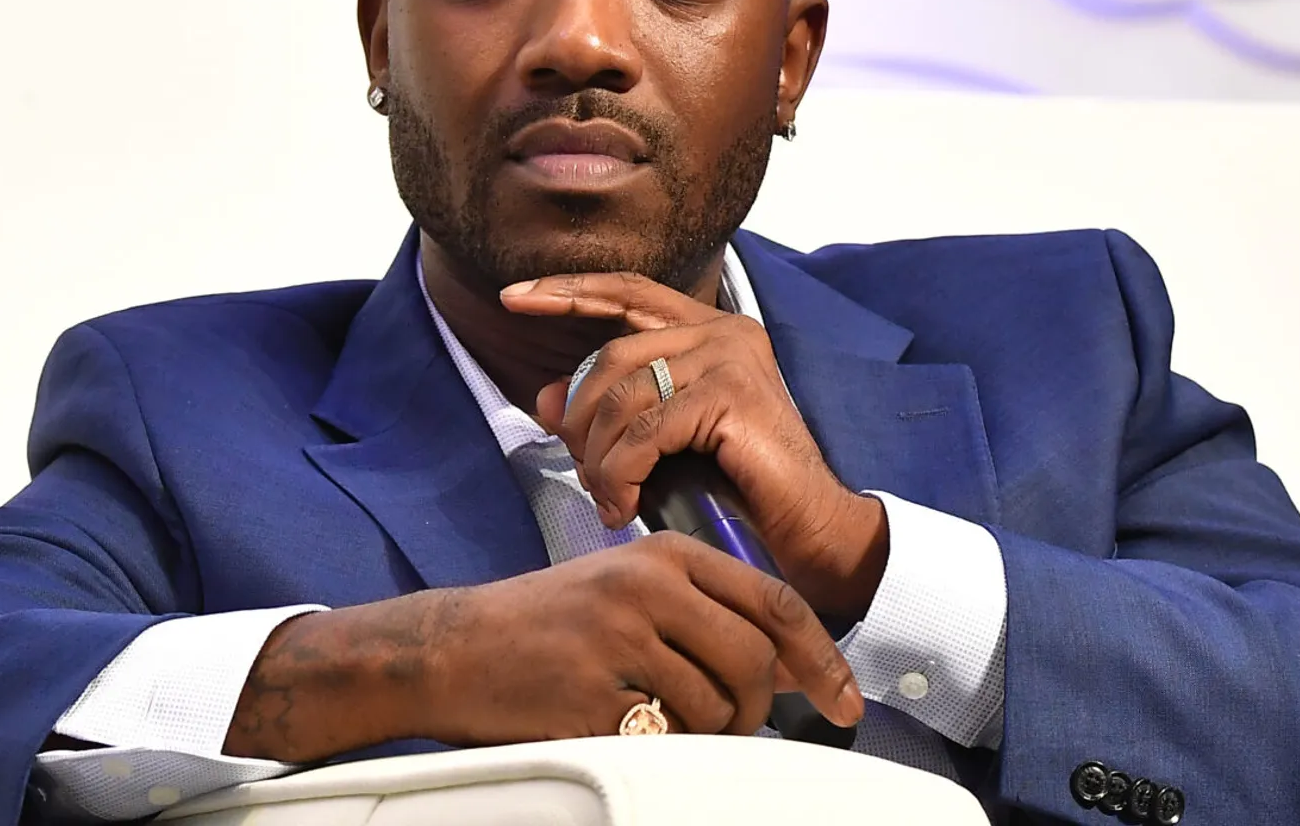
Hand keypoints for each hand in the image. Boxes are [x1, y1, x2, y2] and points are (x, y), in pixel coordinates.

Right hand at [225, 532, 861, 760]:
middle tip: (733, 726)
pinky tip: (622, 724)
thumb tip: (789, 663)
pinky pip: (660, 736)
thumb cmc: (547, 621)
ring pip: (712, 705)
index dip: (821, 658)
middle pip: (752, 660)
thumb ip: (707, 612)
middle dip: (755, 709)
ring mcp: (618, 639)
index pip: (774, 602)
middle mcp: (647, 587)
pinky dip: (655, 744)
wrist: (454, 647)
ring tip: (664, 721)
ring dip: (705, 732)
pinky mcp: (592, 691)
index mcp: (665, 556)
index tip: (845, 699)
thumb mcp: (630, 589)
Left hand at [500, 271, 890, 622]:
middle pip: (612, 356)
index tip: (511, 296)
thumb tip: (543, 399)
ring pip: (622, 397)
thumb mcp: (663, 443)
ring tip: (606, 499)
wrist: (810, 533)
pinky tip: (623, 506)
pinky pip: (644, 432)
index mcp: (710, 330)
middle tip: (579, 470)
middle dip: (578, 418)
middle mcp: (723, 332)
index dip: (567, 291)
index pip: (627, 291)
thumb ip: (612, 412)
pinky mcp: (731, 396)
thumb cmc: (741, 491)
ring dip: (598, 457)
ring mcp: (730, 359)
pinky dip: (621, 473)